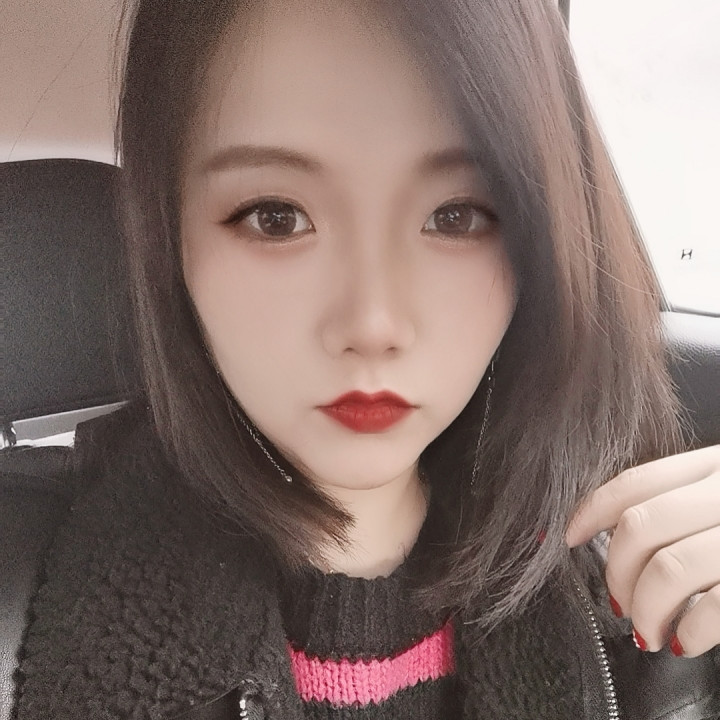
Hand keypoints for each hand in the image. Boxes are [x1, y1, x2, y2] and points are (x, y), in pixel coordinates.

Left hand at [565, 445, 719, 656]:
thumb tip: (618, 536)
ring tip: (645, 629)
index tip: (566, 536)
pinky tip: (687, 640)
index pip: (635, 483)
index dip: (590, 510)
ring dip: (644, 607)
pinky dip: (691, 630)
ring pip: (670, 569)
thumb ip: (686, 500)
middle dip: (614, 569)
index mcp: (716, 465)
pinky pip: (716, 605)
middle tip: (614, 597)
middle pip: (641, 527)